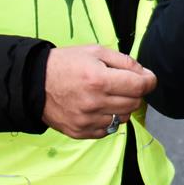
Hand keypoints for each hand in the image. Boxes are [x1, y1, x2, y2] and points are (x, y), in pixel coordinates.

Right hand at [42, 45, 156, 138]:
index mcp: (99, 80)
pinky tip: (98, 107)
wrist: (34, 83)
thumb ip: (124, 61)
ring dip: (122, 106)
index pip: (139, 87)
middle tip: (124, 83)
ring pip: (123, 118)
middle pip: (134, 103)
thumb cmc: (66, 63)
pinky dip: (108, 119)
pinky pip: (108, 130)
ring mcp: (87, 120)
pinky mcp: (80, 132)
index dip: (149, 81)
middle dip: (135, 92)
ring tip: (108, 95)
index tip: (148, 78)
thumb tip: (145, 74)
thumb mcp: (95, 51)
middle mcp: (95, 103)